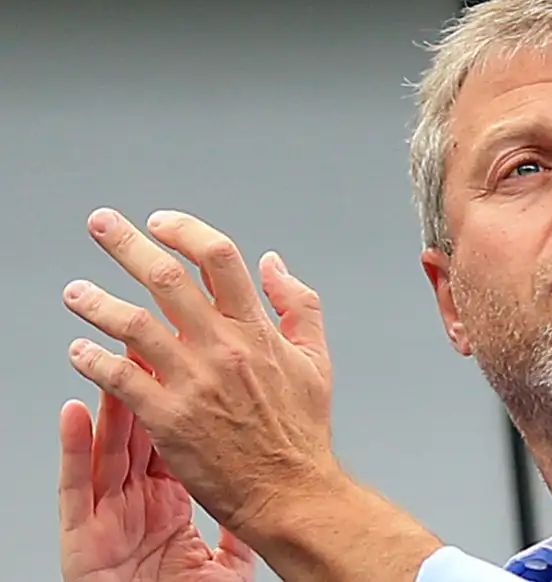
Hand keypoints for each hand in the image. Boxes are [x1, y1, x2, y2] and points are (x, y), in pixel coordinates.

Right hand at [59, 380, 254, 581]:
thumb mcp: (227, 566)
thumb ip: (239, 532)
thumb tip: (262, 506)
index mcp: (169, 508)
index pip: (170, 444)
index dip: (174, 406)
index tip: (183, 370)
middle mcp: (136, 506)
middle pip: (136, 437)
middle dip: (141, 393)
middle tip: (147, 351)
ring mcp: (108, 519)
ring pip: (106, 450)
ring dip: (110, 408)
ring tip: (115, 364)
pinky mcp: (82, 538)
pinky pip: (74, 487)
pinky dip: (73, 449)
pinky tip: (75, 413)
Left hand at [61, 207, 339, 539]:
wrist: (291, 490)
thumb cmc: (302, 430)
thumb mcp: (316, 358)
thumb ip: (298, 304)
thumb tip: (273, 263)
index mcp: (257, 329)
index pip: (218, 257)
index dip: (184, 231)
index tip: (161, 222)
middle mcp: (223, 348)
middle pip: (165, 277)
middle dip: (126, 243)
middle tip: (100, 224)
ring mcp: (193, 382)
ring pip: (132, 325)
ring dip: (96, 302)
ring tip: (74, 291)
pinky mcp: (169, 419)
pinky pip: (119, 379)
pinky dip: (93, 359)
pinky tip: (79, 350)